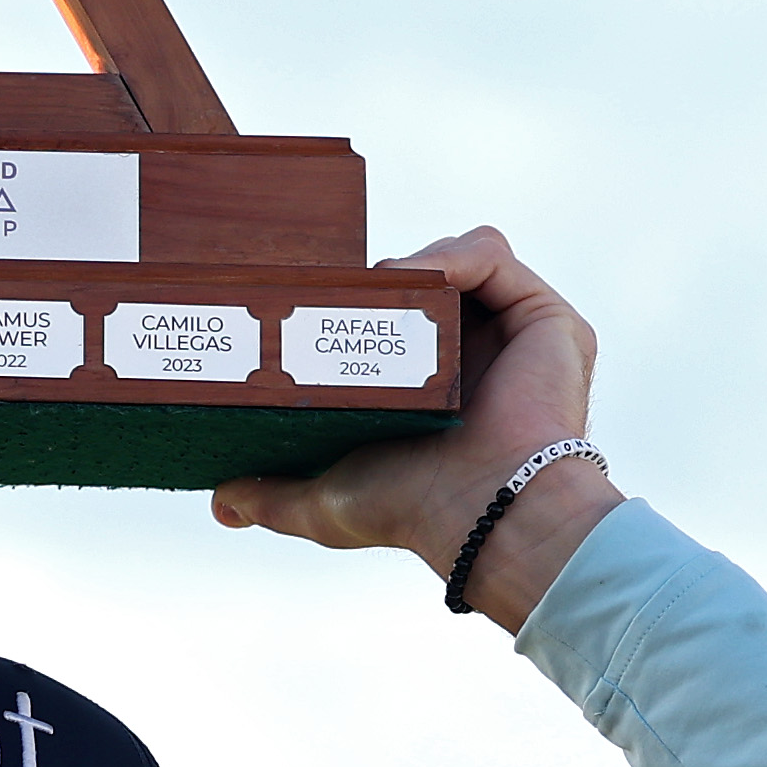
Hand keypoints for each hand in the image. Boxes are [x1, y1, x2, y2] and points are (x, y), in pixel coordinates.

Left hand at [209, 226, 618, 629]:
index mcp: (436, 387)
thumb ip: (274, 495)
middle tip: (333, 287)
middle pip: (424, 280)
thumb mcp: (326, 500)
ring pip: (456, 259)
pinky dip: (453, 253)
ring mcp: (513, 332)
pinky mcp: (545, 317)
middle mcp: (478, 355)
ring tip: (374, 290)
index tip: (312, 296)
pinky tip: (418, 277)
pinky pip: (492, 254)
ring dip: (411, 263)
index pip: (394, 317)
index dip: (357, 300)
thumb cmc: (414, 511)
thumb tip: (221, 504)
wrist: (483, 513)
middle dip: (379, 276)